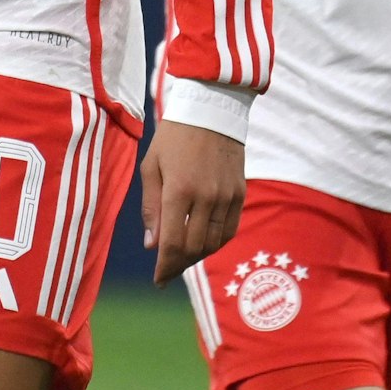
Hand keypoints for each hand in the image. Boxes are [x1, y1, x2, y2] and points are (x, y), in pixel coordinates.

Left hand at [140, 119, 244, 285]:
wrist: (212, 109)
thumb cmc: (174, 137)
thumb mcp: (151, 167)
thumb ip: (150, 208)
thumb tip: (152, 246)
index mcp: (179, 190)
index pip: (172, 244)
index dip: (164, 267)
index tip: (158, 280)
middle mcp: (205, 197)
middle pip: (193, 248)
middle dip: (178, 265)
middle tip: (167, 271)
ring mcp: (226, 196)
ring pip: (213, 243)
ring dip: (196, 256)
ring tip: (183, 258)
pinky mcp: (239, 193)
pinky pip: (229, 229)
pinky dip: (216, 242)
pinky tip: (203, 242)